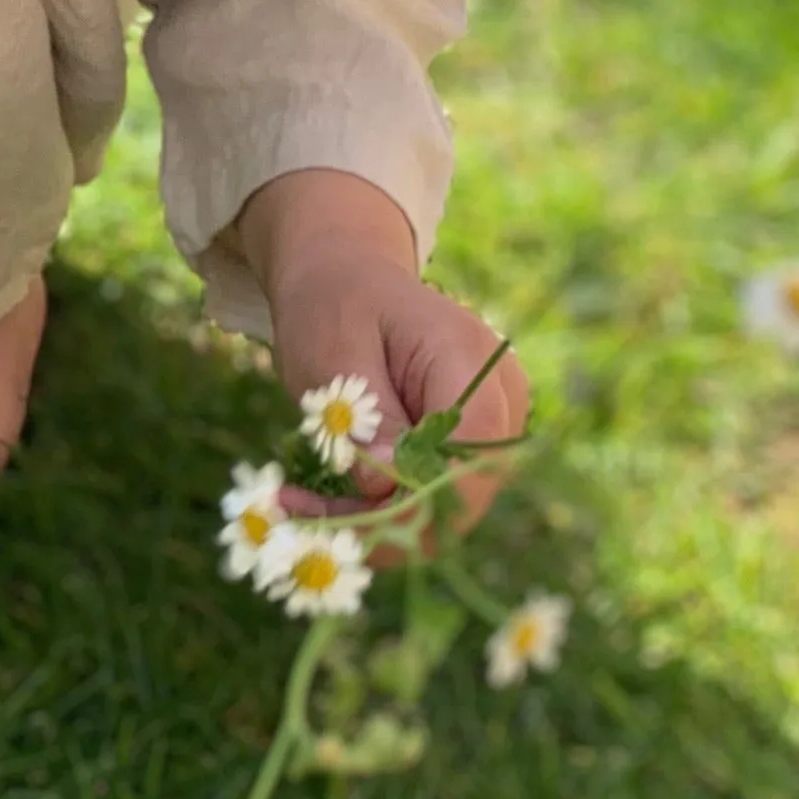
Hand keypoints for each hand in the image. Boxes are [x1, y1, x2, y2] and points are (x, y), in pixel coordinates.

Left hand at [238, 169, 529, 551]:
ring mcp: (495, 420)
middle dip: (384, 521)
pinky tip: (326, 497)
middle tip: (298, 516)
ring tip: (299, 505)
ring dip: (375, 520)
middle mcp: (500, 393)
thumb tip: (384, 486)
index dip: (413, 500)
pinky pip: (436, 494)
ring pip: (448, 504)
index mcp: (468, 357)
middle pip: (463, 492)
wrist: (346, 277)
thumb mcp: (331, 352)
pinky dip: (381, 507)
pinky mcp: (474, 442)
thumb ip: (364, 416)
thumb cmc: (334, 303)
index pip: (469, 453)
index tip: (339, 520)